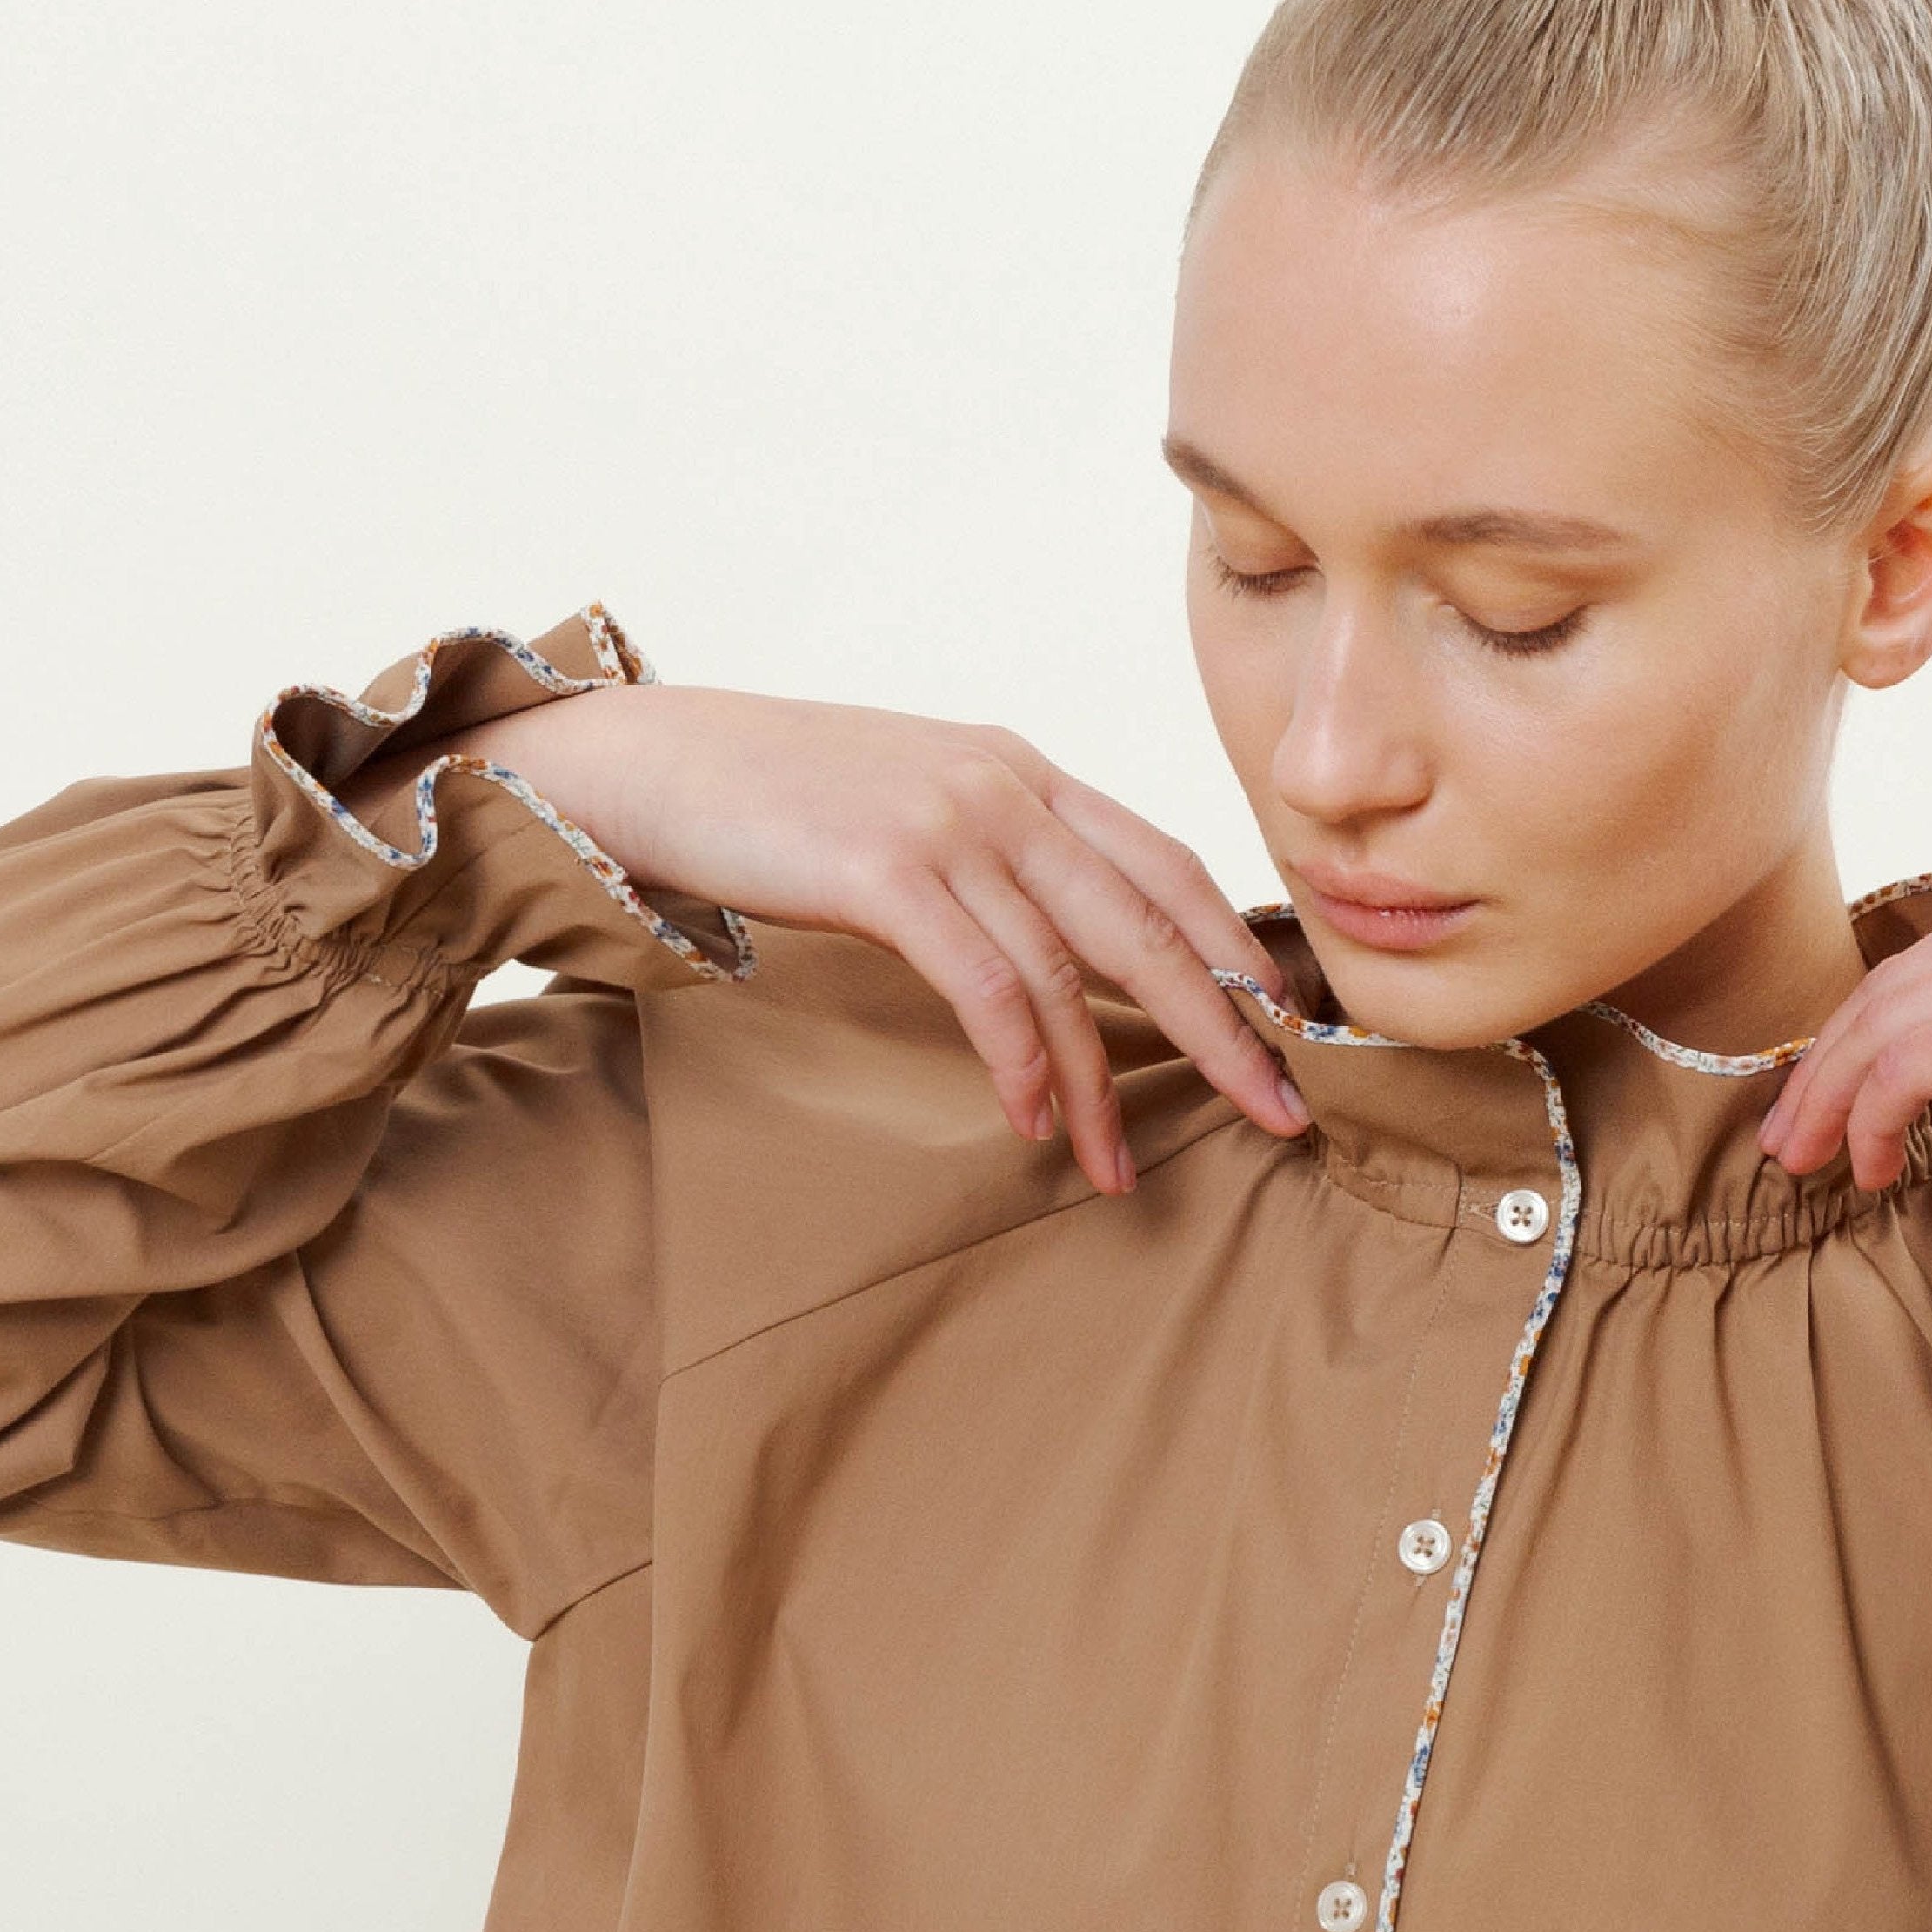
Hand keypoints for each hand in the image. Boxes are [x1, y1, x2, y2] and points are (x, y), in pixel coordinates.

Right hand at [491, 684, 1309, 1190]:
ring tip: (1126, 1171)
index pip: (1168, 864)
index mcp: (1025, 772)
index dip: (1235, 949)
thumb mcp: (913, 809)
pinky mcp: (887, 871)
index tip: (1286, 1029)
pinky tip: (1036, 1122)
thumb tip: (1065, 947)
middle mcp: (1006, 789)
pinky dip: (1020, 1062)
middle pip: (1154, 921)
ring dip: (1110, 1084)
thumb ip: (996, 859)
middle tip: (1283, 1110)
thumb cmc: (773, 802)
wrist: (646, 760)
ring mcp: (949, 825)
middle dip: (1227, 1027)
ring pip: (1073, 970)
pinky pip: (985, 984)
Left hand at [1758, 855, 1931, 1214]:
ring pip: (1890, 1012)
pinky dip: (1871, 1113)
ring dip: (1832, 1089)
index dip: (1892, 1022)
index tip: (1853, 1088)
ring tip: (1803, 1156)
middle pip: (1909, 974)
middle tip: (1793, 1128)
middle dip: (1836, 1055)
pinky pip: (1909, 1061)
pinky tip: (1869, 1165)